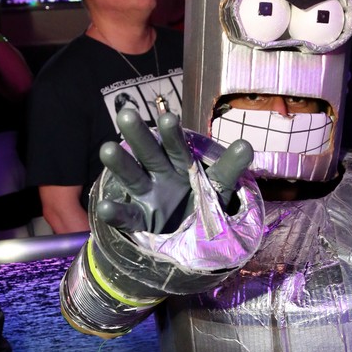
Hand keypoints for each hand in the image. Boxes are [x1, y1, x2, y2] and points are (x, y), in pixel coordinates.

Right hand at [97, 110, 252, 232]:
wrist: (197, 237)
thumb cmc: (207, 203)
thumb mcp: (220, 186)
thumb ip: (229, 168)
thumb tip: (247, 145)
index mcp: (181, 164)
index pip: (177, 147)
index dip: (172, 135)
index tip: (168, 119)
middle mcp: (160, 175)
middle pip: (148, 153)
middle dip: (139, 136)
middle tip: (126, 114)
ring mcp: (147, 196)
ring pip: (131, 176)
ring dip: (120, 164)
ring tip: (107, 149)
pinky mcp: (140, 220)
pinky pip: (126, 216)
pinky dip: (115, 213)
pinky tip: (105, 208)